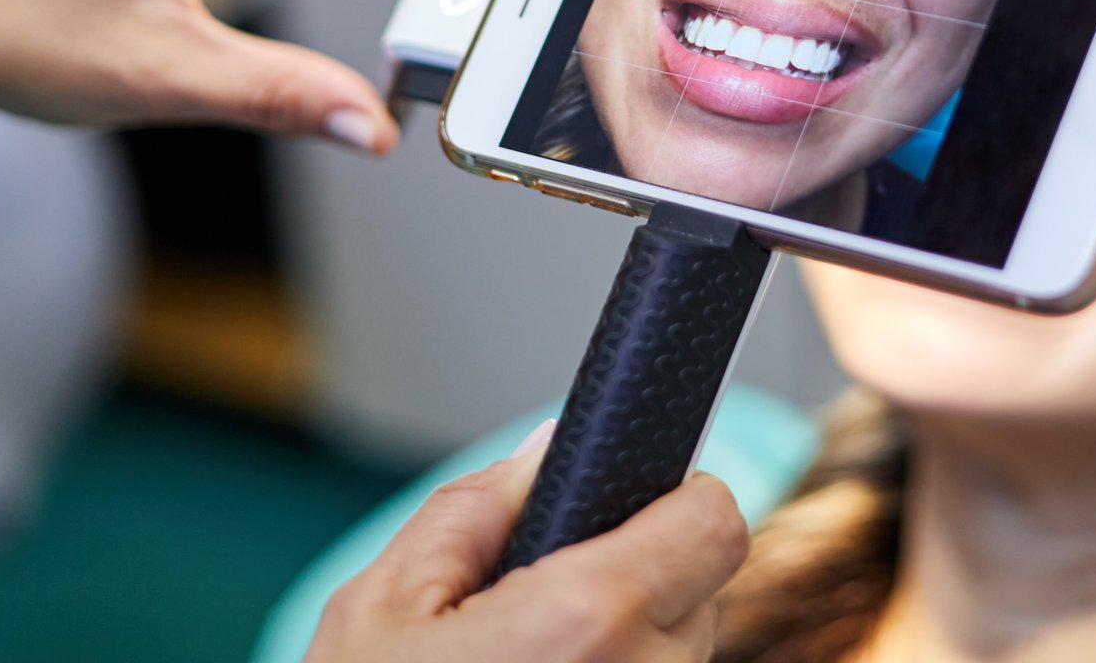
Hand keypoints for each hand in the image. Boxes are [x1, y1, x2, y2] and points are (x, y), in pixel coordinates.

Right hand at [305, 427, 750, 662]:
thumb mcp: (379, 608)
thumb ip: (473, 511)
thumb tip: (546, 453)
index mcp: (586, 623)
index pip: (716, 526)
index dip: (678, 502)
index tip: (636, 505)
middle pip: (699, 594)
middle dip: (640, 583)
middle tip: (546, 606)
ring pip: (678, 661)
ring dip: (626, 650)